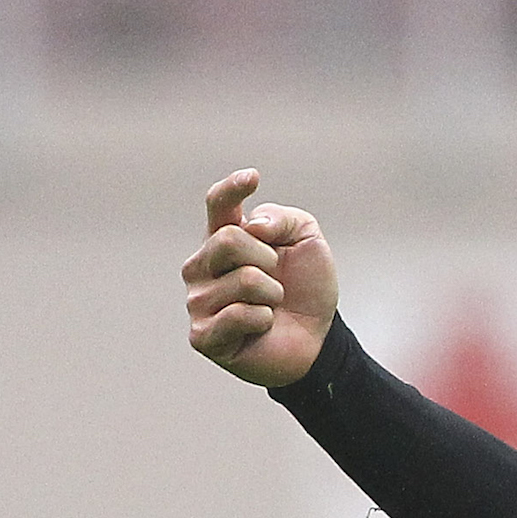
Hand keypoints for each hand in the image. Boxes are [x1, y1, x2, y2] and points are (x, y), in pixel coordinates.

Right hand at [182, 168, 338, 387]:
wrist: (317, 339)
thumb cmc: (305, 290)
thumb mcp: (308, 242)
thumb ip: (284, 219)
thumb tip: (252, 225)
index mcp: (223, 238)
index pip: (218, 204)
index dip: (232, 188)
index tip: (254, 178)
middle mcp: (202, 266)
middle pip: (228, 240)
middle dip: (268, 258)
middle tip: (277, 278)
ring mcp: (199, 301)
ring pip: (242, 279)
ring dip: (272, 294)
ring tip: (271, 306)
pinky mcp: (203, 335)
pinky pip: (239, 314)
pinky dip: (263, 319)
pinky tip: (261, 326)